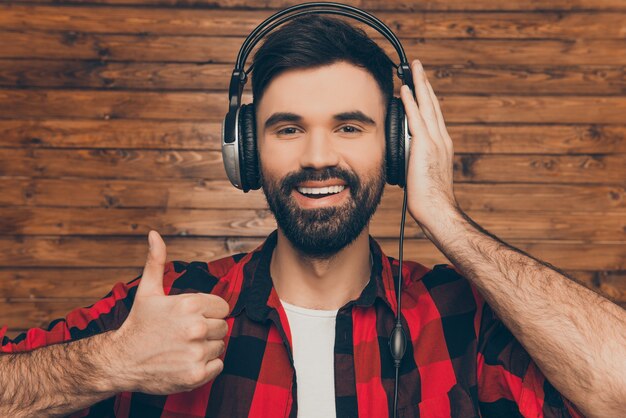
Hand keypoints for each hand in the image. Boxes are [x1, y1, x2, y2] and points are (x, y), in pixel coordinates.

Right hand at [110, 230, 228, 393]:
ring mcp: (196, 352)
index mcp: (189, 305)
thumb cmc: (138, 324)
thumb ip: (156, 261)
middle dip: (207, 329)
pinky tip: (186, 361)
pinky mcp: (196, 374)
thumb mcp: (147, 291)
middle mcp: (196, 328)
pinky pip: (218, 365)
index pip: (222, 306)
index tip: (191, 317)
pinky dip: (206, 366)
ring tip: (182, 347)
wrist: (121, 361)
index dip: (209, 311)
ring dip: (206, 348)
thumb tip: (154, 234)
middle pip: (223, 326)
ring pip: (220, 346)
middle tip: (184, 334)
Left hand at [400, 59, 459, 229]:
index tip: (419, 85)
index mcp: (441, 146)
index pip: (433, 116)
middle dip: (424, 84)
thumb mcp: (420, 173)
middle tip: (417, 66)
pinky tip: (405, 89)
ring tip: (413, 68)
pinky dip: (411, 102)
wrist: (436, 210)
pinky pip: (416, 118)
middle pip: (432, 104)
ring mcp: (435, 141)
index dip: (426, 98)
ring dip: (419, 85)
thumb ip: (414, 160)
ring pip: (427, 105)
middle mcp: (441, 139)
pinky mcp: (425, 146)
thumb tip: (403, 156)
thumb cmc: (428, 199)